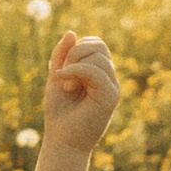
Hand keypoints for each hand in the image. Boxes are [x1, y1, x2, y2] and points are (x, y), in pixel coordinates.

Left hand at [39, 30, 119, 154]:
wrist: (62, 139)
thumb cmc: (60, 110)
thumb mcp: (57, 74)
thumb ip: (63, 54)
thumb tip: (72, 32)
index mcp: (98, 71)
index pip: (96, 43)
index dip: (76, 47)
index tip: (62, 69)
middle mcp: (108, 77)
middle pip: (99, 45)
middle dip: (75, 53)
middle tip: (63, 75)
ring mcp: (112, 87)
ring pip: (99, 57)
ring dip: (74, 65)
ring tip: (66, 85)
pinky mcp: (111, 97)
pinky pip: (97, 71)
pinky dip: (77, 71)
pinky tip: (65, 84)